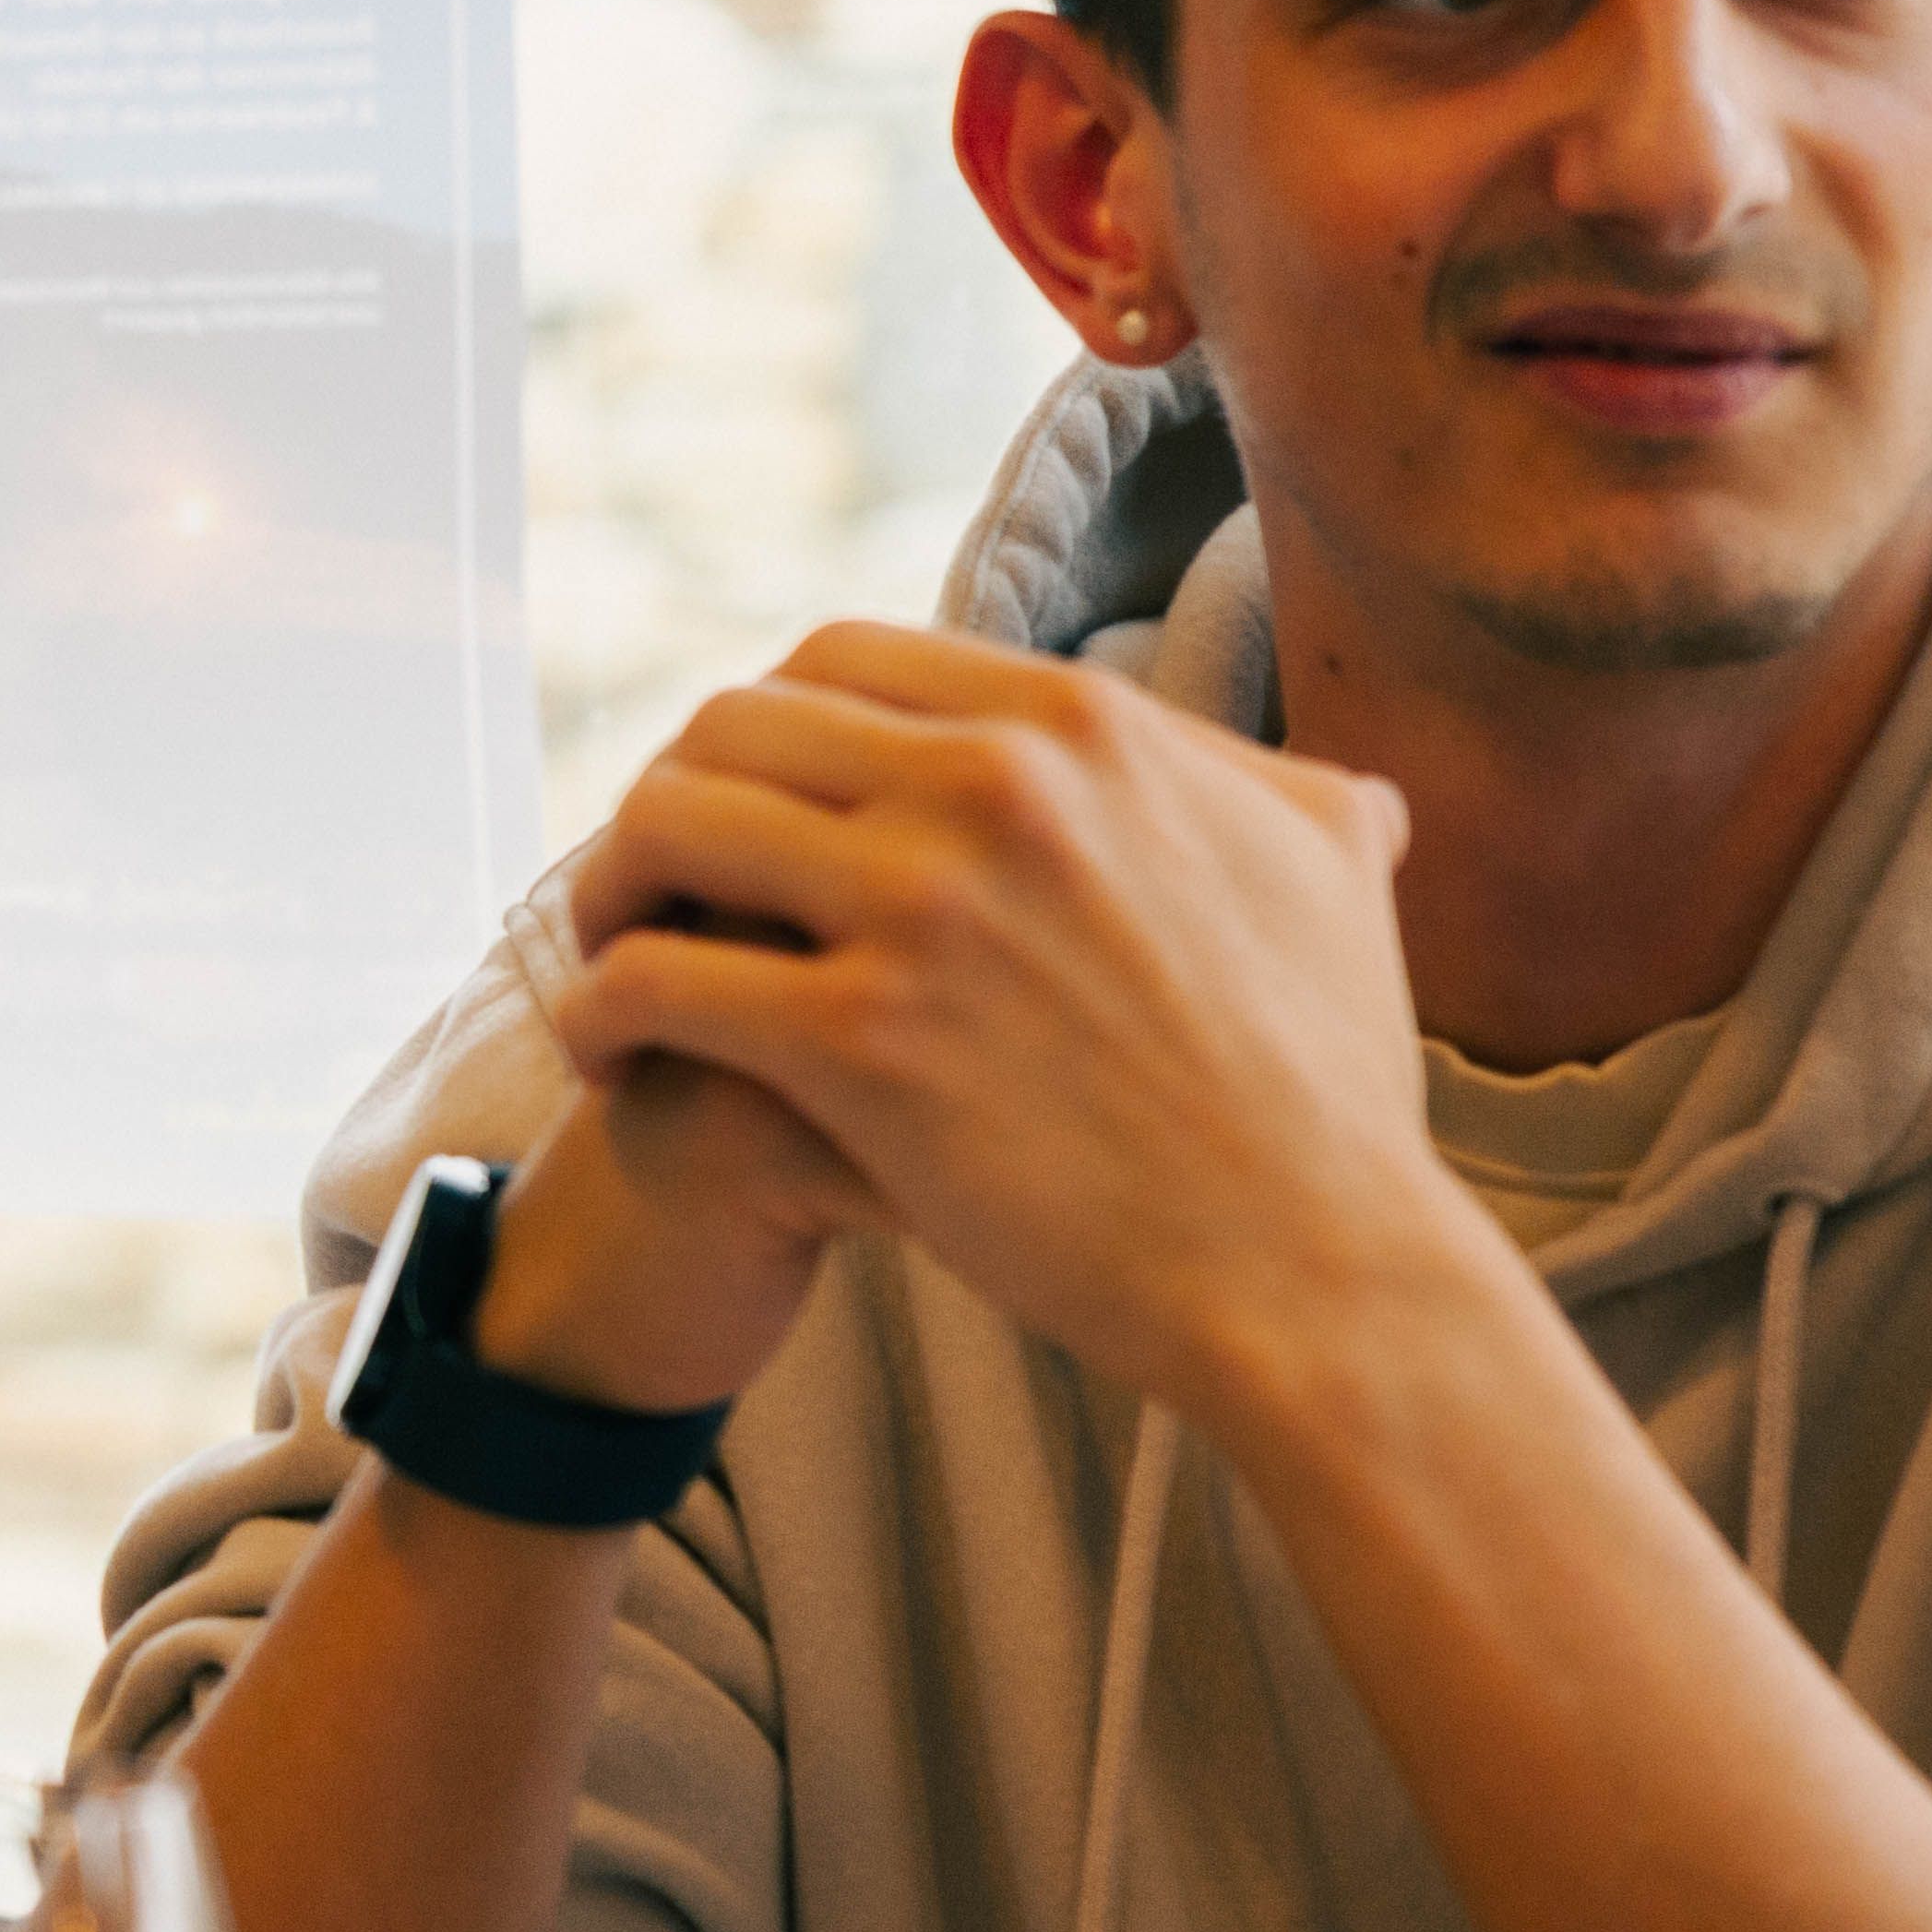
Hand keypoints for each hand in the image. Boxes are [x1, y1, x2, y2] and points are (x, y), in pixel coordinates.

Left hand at [543, 622, 1465, 1420]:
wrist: (1318, 1270)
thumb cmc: (1329, 1098)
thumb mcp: (1335, 883)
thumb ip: (1286, 806)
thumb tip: (1333, 792)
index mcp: (1082, 727)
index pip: (837, 660)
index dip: (760, 729)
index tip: (740, 806)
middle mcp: (996, 786)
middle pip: (727, 727)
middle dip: (665, 799)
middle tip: (651, 886)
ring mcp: (924, 909)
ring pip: (664, 829)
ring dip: (608, 891)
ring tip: (610, 956)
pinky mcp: (861, 1041)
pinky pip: (650, 981)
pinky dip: (596, 1008)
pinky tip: (606, 1053)